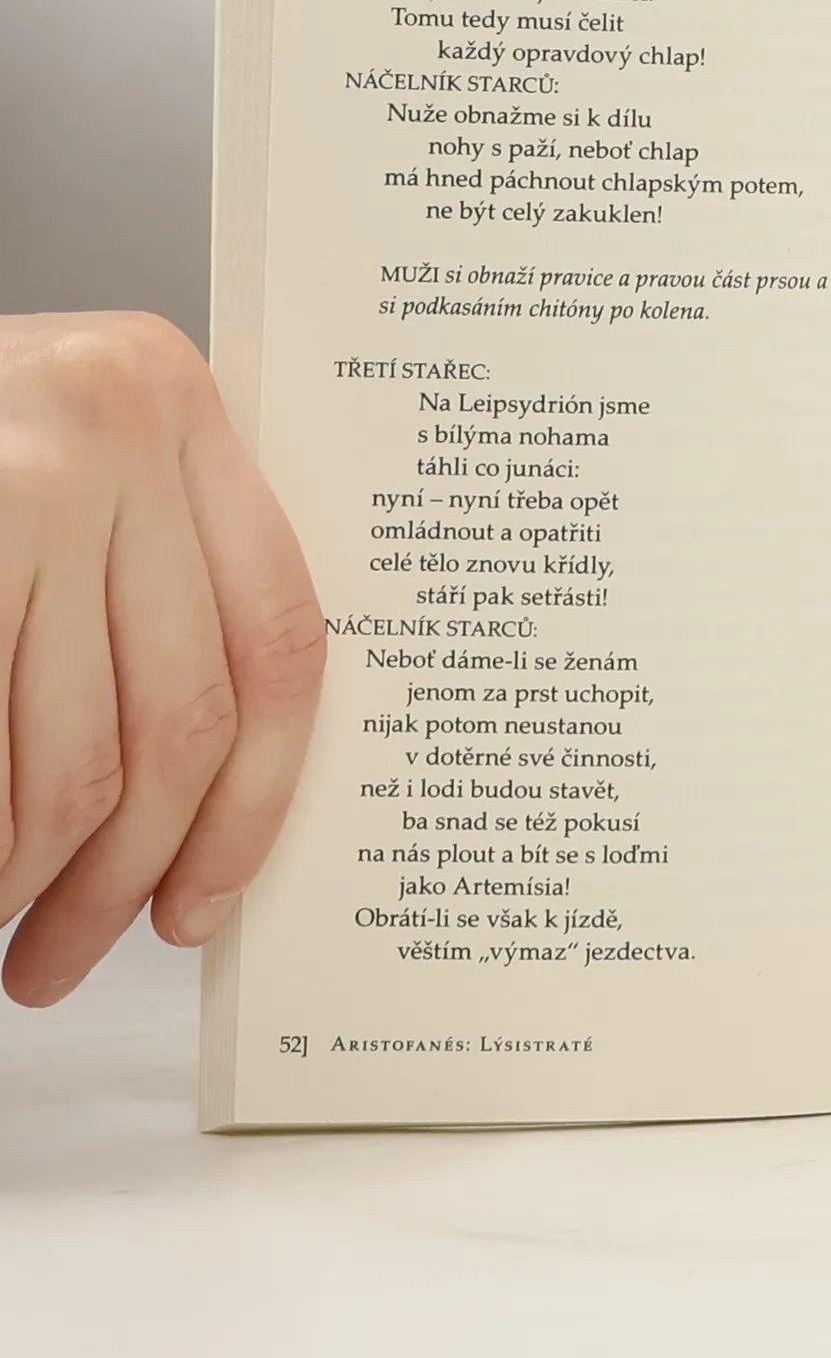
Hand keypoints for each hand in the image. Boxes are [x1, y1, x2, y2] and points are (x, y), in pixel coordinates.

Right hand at [0, 312, 323, 1005]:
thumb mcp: (62, 465)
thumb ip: (144, 575)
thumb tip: (199, 796)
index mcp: (181, 405)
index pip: (277, 638)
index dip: (250, 799)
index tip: (204, 901)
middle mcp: (123, 426)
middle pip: (182, 718)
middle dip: (125, 871)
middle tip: (67, 953)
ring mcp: (35, 475)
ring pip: (76, 755)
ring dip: (35, 871)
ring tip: (3, 915)